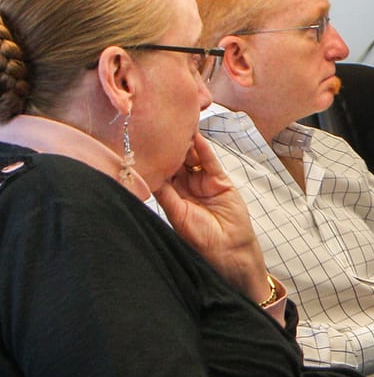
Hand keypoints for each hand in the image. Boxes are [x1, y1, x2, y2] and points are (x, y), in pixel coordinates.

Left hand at [156, 135, 265, 302]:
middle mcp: (186, 187)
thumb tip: (147, 174)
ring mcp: (204, 183)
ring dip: (185, 143)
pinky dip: (203, 149)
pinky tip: (195, 137)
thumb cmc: (200, 240)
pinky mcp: (221, 181)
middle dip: (169, 146)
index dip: (153, 157)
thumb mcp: (176, 215)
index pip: (160, 172)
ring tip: (176, 125)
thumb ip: (164, 193)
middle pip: (176, 161)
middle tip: (159, 127)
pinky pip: (210, 162)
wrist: (228, 251)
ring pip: (192, 158)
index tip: (143, 142)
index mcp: (172, 197)